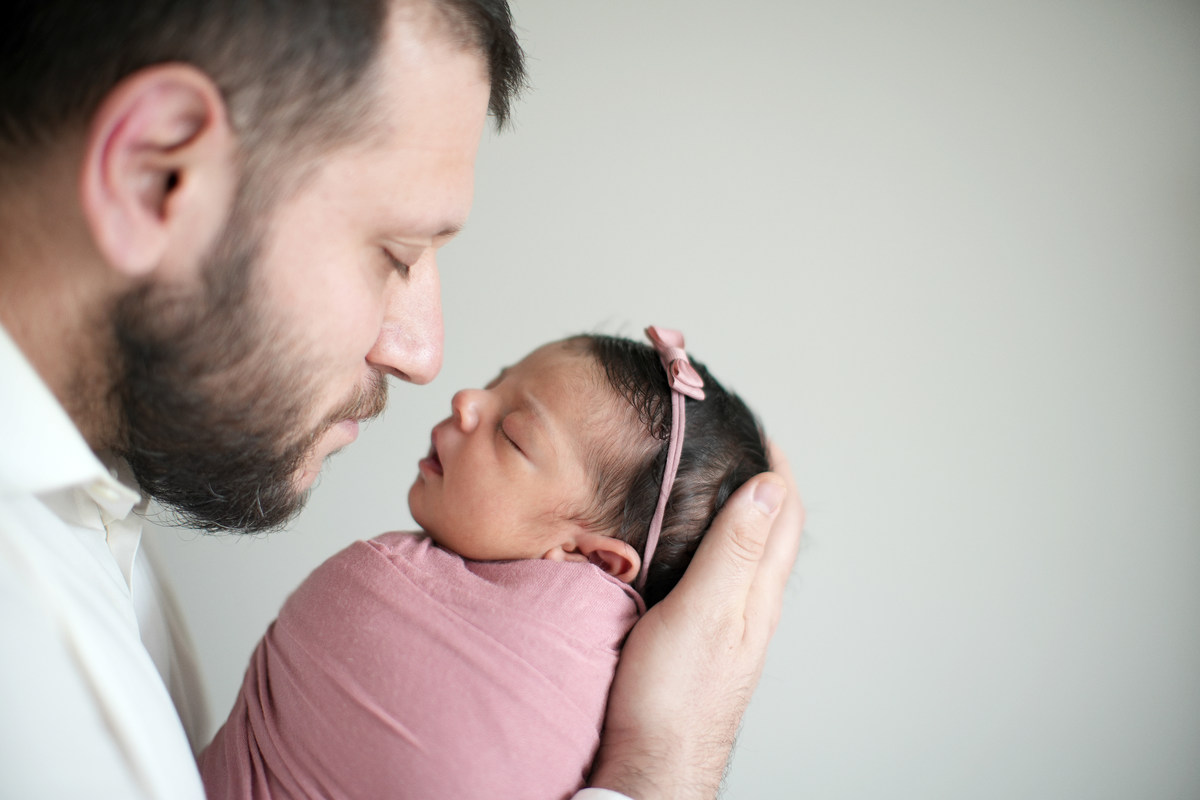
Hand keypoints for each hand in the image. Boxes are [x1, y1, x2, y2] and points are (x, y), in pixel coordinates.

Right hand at [589, 442, 803, 798]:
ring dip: (738, 509)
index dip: (775, 465)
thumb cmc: (675, 697)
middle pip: (770, 529)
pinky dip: (712, 541)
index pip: (783, 513)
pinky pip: (719, 575)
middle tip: (734, 441)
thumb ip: (733, 551)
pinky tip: (685, 541)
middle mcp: (751, 605)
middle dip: (761, 479)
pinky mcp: (701, 638)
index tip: (754, 427)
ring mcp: (728, 624)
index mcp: (757, 592)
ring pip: (745, 552)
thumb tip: (768, 488)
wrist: (652, 764)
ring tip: (713, 476)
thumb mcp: (704, 611)